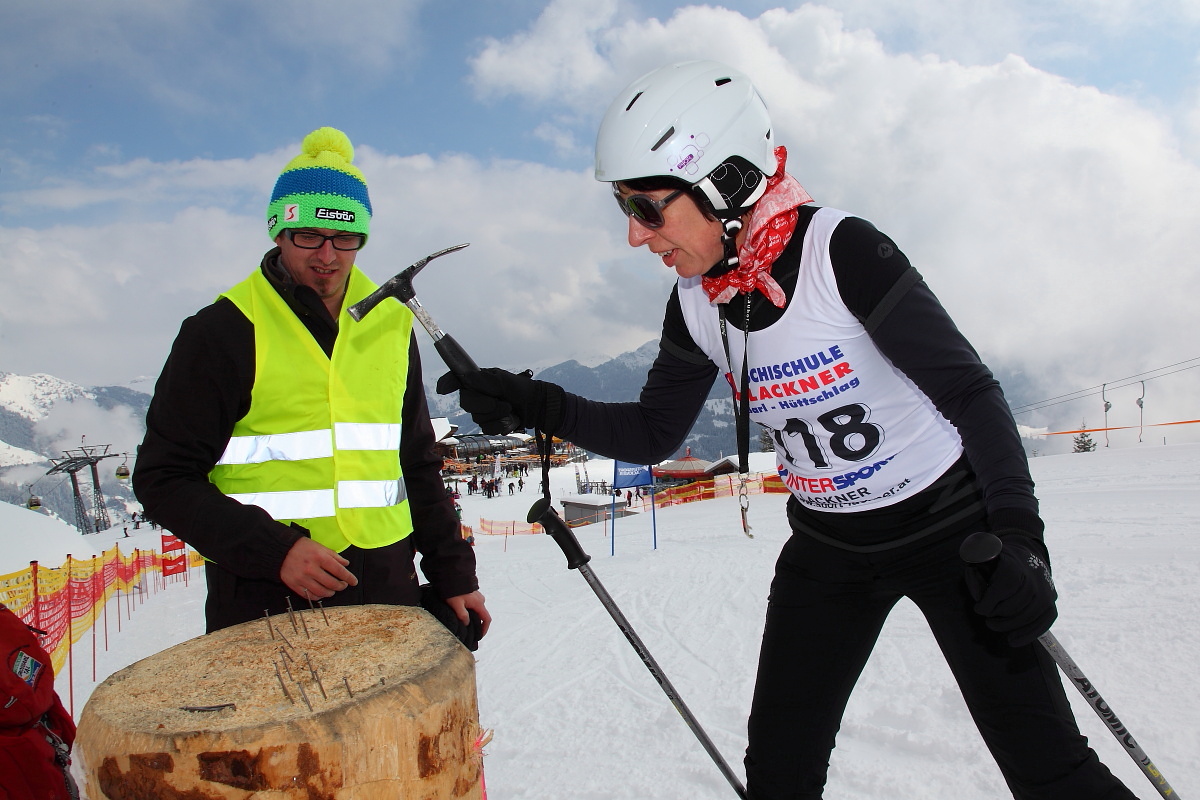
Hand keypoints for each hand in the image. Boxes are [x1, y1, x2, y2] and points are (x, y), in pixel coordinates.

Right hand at [279, 536, 358, 598]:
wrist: (281, 550)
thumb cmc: (303, 547)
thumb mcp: (320, 547)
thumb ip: (334, 556)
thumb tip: (346, 564)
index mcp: (320, 557)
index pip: (339, 570)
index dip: (349, 577)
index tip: (354, 582)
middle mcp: (311, 569)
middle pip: (331, 583)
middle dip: (341, 586)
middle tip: (343, 585)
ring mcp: (302, 578)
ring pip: (321, 592)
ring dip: (330, 593)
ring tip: (333, 590)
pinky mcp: (294, 585)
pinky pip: (309, 596)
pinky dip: (318, 596)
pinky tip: (322, 593)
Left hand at [419, 585, 490, 650]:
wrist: (451, 575)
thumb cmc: (454, 590)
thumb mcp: (456, 605)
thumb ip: (462, 616)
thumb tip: (467, 623)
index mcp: (478, 603)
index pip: (486, 619)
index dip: (484, 629)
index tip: (479, 636)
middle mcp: (480, 599)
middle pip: (481, 615)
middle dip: (477, 624)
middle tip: (469, 631)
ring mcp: (476, 596)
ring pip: (476, 609)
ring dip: (472, 617)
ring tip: (463, 622)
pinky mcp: (471, 593)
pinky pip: (473, 605)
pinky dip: (469, 611)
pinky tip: (461, 612)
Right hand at [435, 368, 561, 434]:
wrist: (536, 407)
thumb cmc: (521, 389)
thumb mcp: (505, 381)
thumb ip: (486, 381)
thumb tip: (467, 378)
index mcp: (477, 380)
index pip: (456, 380)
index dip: (447, 383)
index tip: (443, 390)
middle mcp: (476, 395)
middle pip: (466, 403)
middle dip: (485, 404)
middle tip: (502, 402)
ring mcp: (481, 411)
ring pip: (479, 418)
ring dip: (498, 415)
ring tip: (511, 409)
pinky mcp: (489, 424)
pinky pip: (489, 428)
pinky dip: (503, 424)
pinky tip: (511, 419)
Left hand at [964, 530, 1056, 646]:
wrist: (1026, 556)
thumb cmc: (999, 559)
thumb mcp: (984, 553)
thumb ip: (977, 558)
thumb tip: (972, 569)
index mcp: (1015, 566)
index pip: (1002, 589)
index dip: (988, 603)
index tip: (979, 609)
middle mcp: (1034, 579)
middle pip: (1013, 606)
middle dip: (997, 616)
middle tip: (988, 620)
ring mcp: (1046, 592)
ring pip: (1027, 617)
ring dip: (1009, 626)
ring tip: (995, 626)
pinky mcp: (1052, 603)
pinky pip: (1043, 623)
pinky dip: (1028, 634)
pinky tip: (1014, 641)